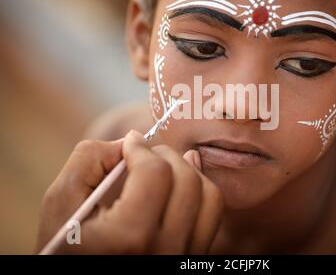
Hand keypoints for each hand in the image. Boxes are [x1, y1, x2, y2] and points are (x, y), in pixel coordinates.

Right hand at [35, 130, 223, 253]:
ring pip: (209, 197)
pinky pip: (212, 217)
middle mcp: (165, 251)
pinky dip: (199, 192)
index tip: (129, 143)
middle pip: (188, 181)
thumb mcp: (60, 204)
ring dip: (188, 171)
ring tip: (163, 167)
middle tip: (144, 155)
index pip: (156, 173)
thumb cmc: (66, 245)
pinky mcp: (193, 259)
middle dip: (166, 156)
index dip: (141, 148)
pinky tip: (180, 182)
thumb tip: (130, 141)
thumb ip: (89, 160)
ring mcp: (183, 257)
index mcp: (129, 237)